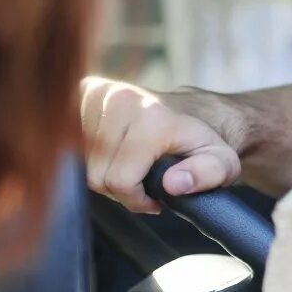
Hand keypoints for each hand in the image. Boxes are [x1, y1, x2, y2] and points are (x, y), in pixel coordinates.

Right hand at [80, 76, 241, 212]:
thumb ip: (207, 174)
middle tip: (144, 180)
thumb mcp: (222, 163)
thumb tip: (173, 184)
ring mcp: (98, 92)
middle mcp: (120, 98)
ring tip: (131, 164)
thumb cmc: (202, 142)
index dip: (137, 199)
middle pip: (97, 175)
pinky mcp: (82, 92)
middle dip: (120, 188)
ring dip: (105, 172)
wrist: (192, 109)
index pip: (120, 180)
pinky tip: (114, 149)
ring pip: (80, 164)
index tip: (156, 196)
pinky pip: (70, 144)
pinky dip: (91, 155)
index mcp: (151, 117)